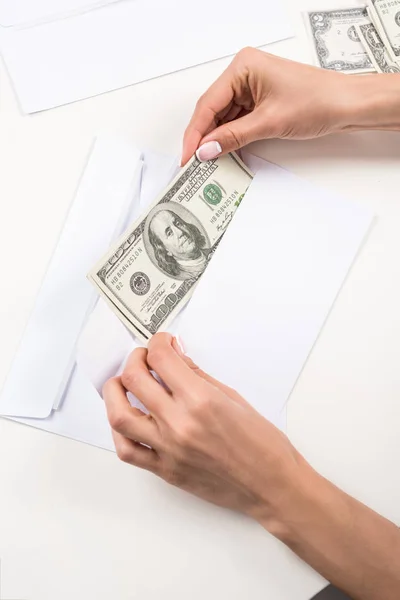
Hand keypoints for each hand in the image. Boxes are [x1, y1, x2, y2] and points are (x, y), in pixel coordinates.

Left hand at [103, 334, 399, 598]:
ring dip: (114, 392)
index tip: (162, 341)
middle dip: (135, 359)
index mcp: (201, 400)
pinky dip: (119, 431)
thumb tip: (176, 358)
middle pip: (134, 379)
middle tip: (144, 357)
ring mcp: (168, 449)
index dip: (158, 342)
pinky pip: (128, 450)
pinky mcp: (165, 471)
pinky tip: (126, 419)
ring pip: (119, 415)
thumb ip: (199, 376)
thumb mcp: (234, 398)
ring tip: (122, 383)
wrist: (272, 486)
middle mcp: (179, 423)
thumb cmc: (263, 443)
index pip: (161, 358)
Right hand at [181, 47, 371, 163]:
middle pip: (213, 110)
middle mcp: (244, 72)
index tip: (186, 156)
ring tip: (207, 161)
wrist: (347, 104)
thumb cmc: (317, 101)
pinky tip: (224, 151)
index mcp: (243, 66)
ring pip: (223, 117)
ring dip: (216, 138)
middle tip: (193, 163)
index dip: (195, 133)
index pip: (208, 103)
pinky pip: (237, 119)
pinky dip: (230, 136)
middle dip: (203, 137)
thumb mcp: (269, 123)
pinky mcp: (259, 99)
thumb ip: (233, 137)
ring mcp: (251, 86)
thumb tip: (205, 150)